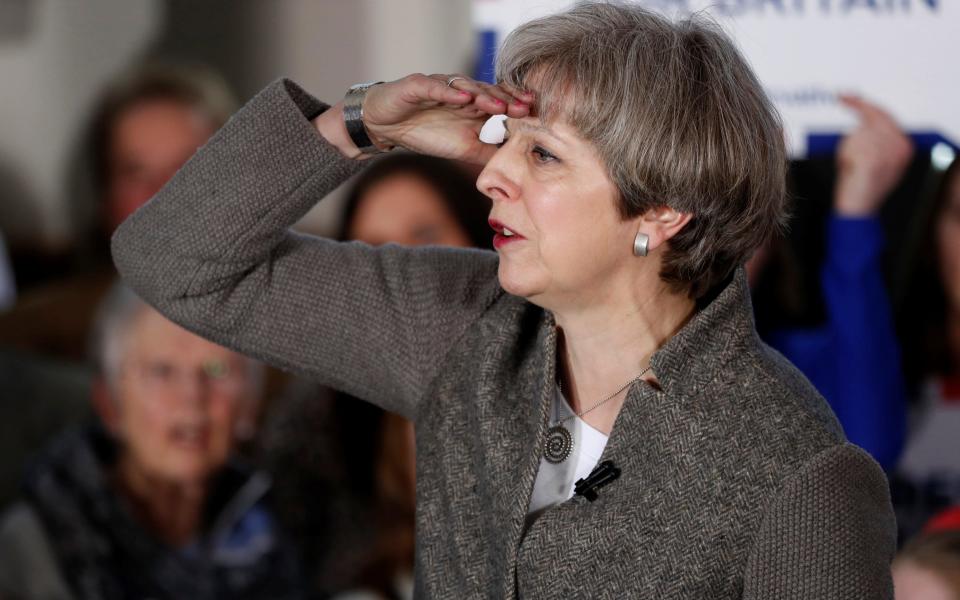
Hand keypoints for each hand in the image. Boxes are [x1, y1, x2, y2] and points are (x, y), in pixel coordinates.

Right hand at [314, 74, 532, 164]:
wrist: (387, 126)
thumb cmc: (426, 133)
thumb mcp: (465, 148)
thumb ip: (490, 154)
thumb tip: (518, 169)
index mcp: (475, 106)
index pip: (502, 102)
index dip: (518, 108)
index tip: (537, 117)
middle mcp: (462, 93)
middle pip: (490, 91)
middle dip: (508, 99)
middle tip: (526, 107)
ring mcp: (441, 87)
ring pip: (467, 87)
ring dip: (484, 95)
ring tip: (498, 105)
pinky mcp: (419, 86)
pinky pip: (436, 86)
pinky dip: (449, 91)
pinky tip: (462, 96)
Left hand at [833, 95, 913, 216]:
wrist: (857, 210)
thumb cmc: (861, 187)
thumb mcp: (876, 160)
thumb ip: (876, 140)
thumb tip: (863, 123)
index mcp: (904, 146)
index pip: (883, 115)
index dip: (863, 104)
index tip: (847, 96)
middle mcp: (900, 147)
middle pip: (871, 118)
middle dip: (857, 109)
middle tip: (843, 98)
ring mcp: (887, 153)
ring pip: (857, 133)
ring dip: (848, 148)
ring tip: (852, 166)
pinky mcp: (872, 160)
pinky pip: (850, 145)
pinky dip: (845, 156)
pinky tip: (850, 169)